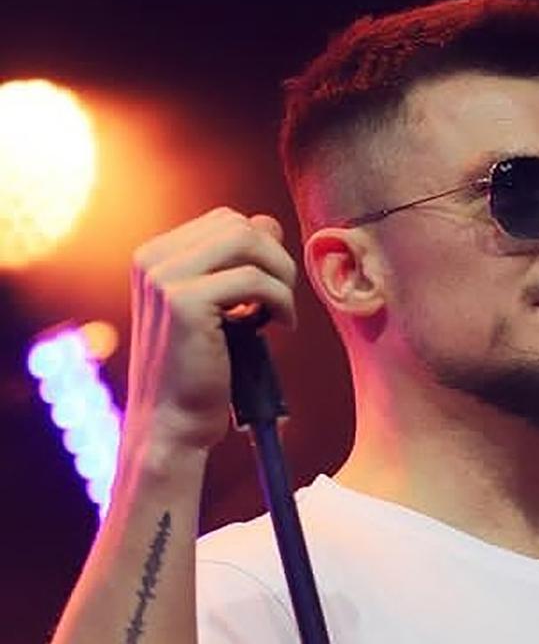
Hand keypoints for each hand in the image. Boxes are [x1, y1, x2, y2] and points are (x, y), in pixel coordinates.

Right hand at [123, 208, 297, 450]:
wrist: (173, 422)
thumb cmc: (201, 368)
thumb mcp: (219, 306)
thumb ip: (236, 264)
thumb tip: (268, 223)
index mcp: (155, 256)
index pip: (227, 221)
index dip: (262, 250)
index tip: (269, 290)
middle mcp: (152, 260)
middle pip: (239, 225)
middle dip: (275, 259)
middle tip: (280, 301)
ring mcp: (163, 278)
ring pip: (247, 241)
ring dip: (280, 276)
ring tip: (280, 313)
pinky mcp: (183, 302)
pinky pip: (254, 280)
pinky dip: (280, 300)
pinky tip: (279, 326)